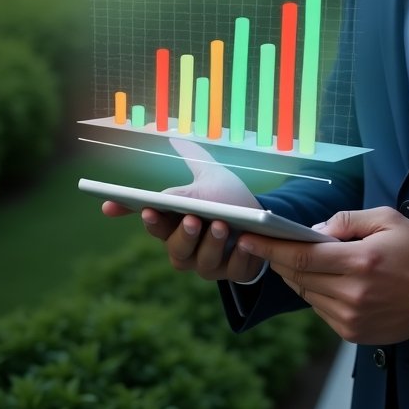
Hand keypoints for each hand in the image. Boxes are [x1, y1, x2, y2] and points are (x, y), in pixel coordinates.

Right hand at [101, 138, 265, 283]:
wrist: (262, 217)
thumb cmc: (228, 197)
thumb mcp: (211, 176)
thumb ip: (192, 159)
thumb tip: (172, 137)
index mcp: (176, 225)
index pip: (155, 224)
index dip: (148, 218)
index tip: (145, 208)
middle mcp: (188, 249)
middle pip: (176, 248)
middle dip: (183, 234)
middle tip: (190, 217)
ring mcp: (210, 264)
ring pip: (203, 261)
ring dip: (211, 242)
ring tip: (220, 224)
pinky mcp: (235, 271)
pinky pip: (234, 268)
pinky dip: (238, 255)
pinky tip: (243, 241)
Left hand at [235, 206, 408, 344]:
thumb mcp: (387, 219)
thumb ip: (347, 220)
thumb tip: (314, 232)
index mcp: (361, 262)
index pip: (303, 256)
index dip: (272, 248)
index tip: (248, 238)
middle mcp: (353, 294)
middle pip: (299, 277)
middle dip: (276, 259)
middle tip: (260, 244)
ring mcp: (351, 318)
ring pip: (307, 294)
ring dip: (294, 276)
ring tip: (289, 258)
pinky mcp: (352, 333)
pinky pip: (320, 309)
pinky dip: (313, 292)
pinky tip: (319, 278)